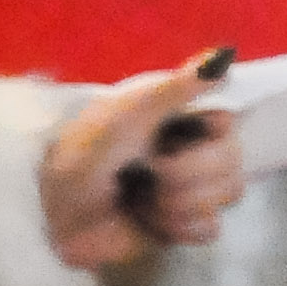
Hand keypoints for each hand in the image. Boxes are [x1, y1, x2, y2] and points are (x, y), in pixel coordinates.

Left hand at [40, 58, 248, 269]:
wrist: (52, 212)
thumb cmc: (82, 153)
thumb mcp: (127, 114)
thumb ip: (176, 88)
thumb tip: (223, 55)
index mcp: (173, 117)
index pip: (227, 120)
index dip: (213, 131)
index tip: (176, 135)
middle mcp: (185, 150)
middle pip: (234, 161)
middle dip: (193, 172)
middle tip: (153, 171)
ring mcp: (185, 189)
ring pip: (229, 195)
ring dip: (185, 199)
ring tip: (144, 198)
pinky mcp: (178, 226)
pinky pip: (210, 229)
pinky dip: (181, 226)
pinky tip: (149, 220)